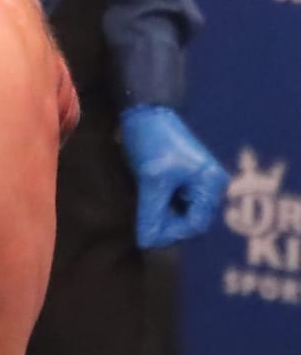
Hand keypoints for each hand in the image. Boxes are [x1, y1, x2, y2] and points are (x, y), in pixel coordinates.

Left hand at [120, 106, 228, 249]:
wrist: (145, 112)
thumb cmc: (152, 142)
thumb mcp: (151, 179)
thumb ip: (152, 212)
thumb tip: (147, 242)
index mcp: (211, 184)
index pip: (196, 224)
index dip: (173, 234)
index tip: (148, 238)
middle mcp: (211, 184)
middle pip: (191, 219)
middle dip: (168, 226)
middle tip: (143, 226)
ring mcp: (199, 181)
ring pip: (182, 211)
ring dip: (164, 216)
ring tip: (143, 212)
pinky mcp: (184, 177)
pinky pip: (175, 201)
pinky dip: (162, 206)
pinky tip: (147, 203)